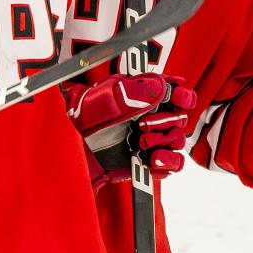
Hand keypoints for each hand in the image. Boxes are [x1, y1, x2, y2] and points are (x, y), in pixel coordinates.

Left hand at [67, 73, 198, 177]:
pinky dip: (167, 163)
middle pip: (179, 118)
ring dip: (166, 142)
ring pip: (178, 141)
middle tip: (142, 126)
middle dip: (165, 121)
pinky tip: (153, 160)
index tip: (177, 99)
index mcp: (145, 95)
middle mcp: (152, 116)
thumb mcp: (100, 99)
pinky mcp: (149, 161)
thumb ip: (130, 93)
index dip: (181, 95)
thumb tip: (161, 87)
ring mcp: (152, 140)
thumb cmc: (83, 118)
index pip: (176, 92)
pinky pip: (173, 165)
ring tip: (143, 144)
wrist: (71, 148)